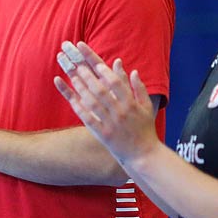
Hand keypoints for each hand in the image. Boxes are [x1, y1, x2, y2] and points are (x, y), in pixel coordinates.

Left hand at [52, 41, 158, 164]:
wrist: (143, 154)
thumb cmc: (145, 128)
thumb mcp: (146, 106)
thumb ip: (138, 87)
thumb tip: (131, 70)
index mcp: (131, 103)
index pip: (116, 83)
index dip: (104, 70)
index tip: (95, 62)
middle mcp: (120, 112)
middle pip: (101, 90)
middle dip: (88, 75)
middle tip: (76, 63)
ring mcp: (110, 124)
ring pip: (93, 103)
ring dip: (81, 88)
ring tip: (72, 75)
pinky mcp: (103, 134)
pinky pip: (88, 119)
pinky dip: (79, 107)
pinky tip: (71, 97)